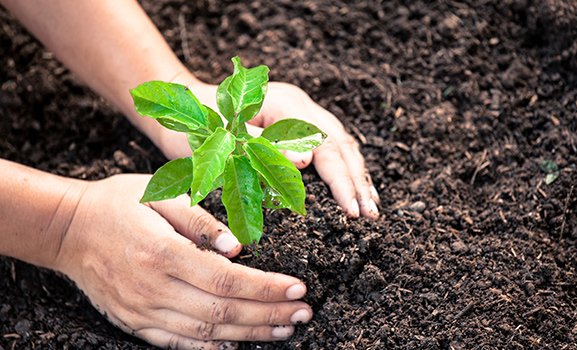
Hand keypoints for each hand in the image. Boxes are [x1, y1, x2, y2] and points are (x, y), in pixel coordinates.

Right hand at [53, 174, 311, 348]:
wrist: (69, 230)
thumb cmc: (119, 203)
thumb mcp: (160, 194)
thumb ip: (201, 221)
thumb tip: (239, 247)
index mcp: (161, 252)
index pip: (226, 280)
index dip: (266, 288)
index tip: (298, 288)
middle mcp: (152, 288)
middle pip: (222, 312)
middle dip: (269, 316)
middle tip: (304, 313)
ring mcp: (142, 311)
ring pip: (205, 333)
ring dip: (250, 334)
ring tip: (284, 330)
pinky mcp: (135, 322)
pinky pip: (178, 344)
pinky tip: (238, 346)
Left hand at [158, 81, 379, 219]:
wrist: (186, 105)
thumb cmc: (197, 124)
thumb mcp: (222, 139)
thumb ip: (264, 147)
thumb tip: (308, 161)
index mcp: (285, 105)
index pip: (325, 145)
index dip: (341, 179)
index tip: (352, 209)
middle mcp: (299, 105)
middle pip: (340, 144)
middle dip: (356, 180)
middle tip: (370, 214)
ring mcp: (300, 112)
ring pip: (340, 144)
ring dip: (356, 176)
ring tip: (370, 206)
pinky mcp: (297, 124)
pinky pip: (330, 146)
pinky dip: (344, 169)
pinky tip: (354, 187)